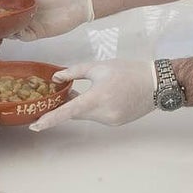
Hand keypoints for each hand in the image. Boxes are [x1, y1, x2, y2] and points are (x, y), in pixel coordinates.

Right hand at [0, 0, 93, 40]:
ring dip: (5, 30)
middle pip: (6, 20)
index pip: (4, 7)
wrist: (75, 4)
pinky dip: (16, 36)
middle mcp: (23, 15)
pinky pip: (23, 36)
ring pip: (13, 30)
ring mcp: (29, 25)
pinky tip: (10, 33)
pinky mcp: (36, 34)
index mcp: (22, 2)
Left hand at [29, 59, 155, 130]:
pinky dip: (94, 108)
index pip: (68, 111)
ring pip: (87, 115)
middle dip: (68, 105)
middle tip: (62, 93)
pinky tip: (105, 95)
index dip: (51, 119)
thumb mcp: (99, 67)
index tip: (36, 125)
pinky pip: (97, 117)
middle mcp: (103, 114)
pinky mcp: (116, 123)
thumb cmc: (128, 71)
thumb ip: (74, 72)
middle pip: (76, 113)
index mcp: (97, 97)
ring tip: (94, 88)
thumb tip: (56, 78)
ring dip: (83, 105)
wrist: (156, 84)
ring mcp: (110, 121)